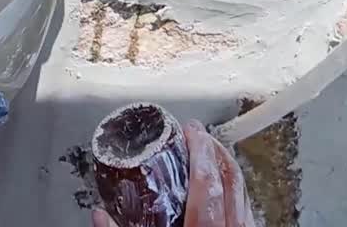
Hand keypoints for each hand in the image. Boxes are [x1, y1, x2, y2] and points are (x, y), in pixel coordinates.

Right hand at [91, 120, 254, 226]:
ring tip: (213, 154)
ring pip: (244, 190)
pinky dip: (236, 190)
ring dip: (228, 167)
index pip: (207, 180)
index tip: (192, 129)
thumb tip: (99, 216)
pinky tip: (226, 189)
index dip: (201, 149)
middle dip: (215, 150)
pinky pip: (247, 207)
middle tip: (200, 134)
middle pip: (231, 178)